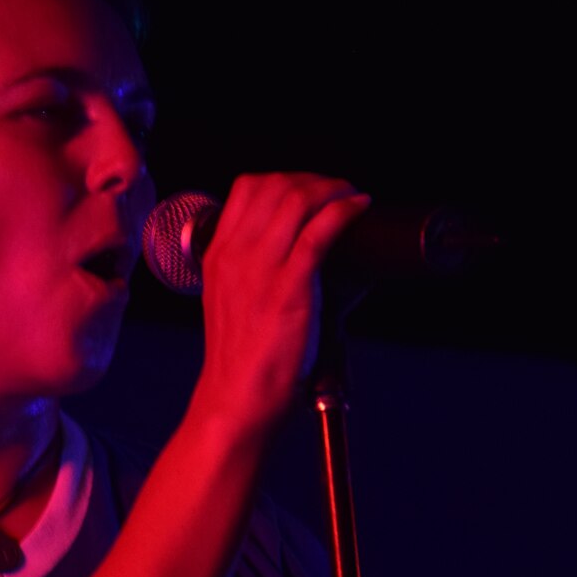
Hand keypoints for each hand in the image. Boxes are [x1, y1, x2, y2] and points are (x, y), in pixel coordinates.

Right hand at [189, 172, 370, 437]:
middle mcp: (236, 253)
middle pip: (275, 186)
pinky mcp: (289, 288)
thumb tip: (303, 249)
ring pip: (298, 200)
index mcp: (218, 253)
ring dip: (333, 190)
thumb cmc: (241, 356)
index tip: (311, 189)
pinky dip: (344, 212)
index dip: (286, 178)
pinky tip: (358, 209)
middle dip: (315, 180)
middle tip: (339, 191)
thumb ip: (254, 270)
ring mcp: (261, 269)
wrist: (236, 397)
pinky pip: (319, 232)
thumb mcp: (231, 298)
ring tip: (351, 197)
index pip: (246, 188)